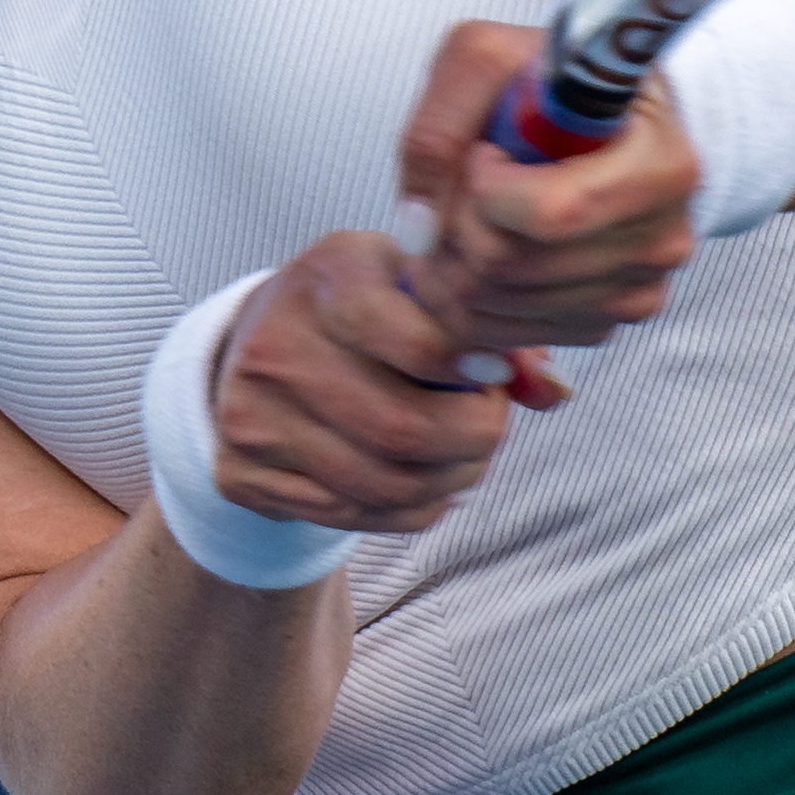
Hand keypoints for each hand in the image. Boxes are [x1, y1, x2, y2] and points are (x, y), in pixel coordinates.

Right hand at [210, 234, 537, 533]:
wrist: (247, 347)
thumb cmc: (357, 310)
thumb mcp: (413, 287)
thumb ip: (487, 328)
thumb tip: (552, 391)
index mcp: (328, 278)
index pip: (416, 341)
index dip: (474, 369)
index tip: (494, 372)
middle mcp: (275, 345)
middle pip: (404, 430)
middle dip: (475, 439)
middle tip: (492, 423)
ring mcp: (250, 415)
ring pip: (385, 485)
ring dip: (451, 480)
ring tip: (466, 455)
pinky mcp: (242, 473)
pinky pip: (354, 516)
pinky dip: (410, 508)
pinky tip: (423, 479)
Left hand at [395, 20, 701, 367]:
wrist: (607, 117)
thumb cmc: (553, 82)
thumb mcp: (488, 58)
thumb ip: (439, 124)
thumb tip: (418, 223)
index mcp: (661, 164)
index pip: (549, 213)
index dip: (485, 190)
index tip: (484, 153)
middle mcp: (664, 236)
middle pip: (509, 265)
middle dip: (451, 229)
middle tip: (454, 191)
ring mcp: (642, 287)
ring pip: (499, 307)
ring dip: (451, 266)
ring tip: (460, 217)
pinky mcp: (613, 319)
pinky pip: (512, 335)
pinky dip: (472, 301)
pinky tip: (478, 253)